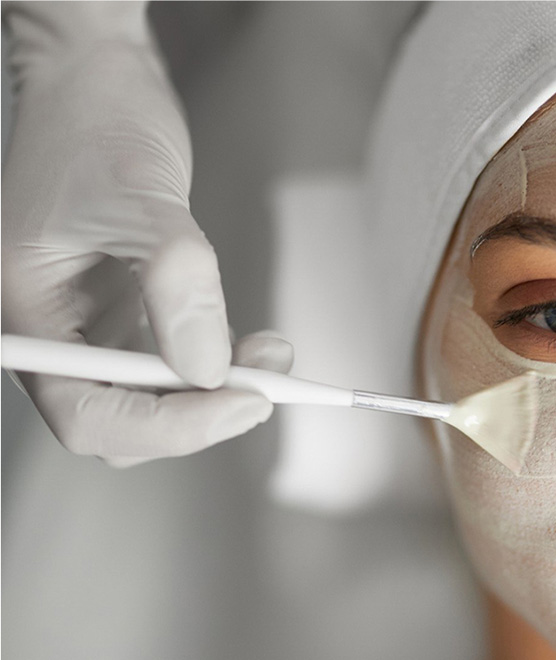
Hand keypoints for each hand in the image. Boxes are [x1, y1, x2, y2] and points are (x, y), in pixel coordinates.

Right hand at [2, 1, 288, 462]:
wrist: (97, 80)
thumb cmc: (97, 124)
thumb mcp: (143, 202)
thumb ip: (176, 285)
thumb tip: (210, 371)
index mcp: (27, 316)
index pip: (87, 413)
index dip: (167, 427)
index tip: (242, 404)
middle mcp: (53, 331)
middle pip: (121, 422)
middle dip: (198, 413)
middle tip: (268, 386)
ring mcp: (88, 325)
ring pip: (152, 401)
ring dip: (217, 392)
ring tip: (272, 358)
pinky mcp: (123, 311)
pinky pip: (170, 363)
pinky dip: (216, 365)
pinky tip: (253, 347)